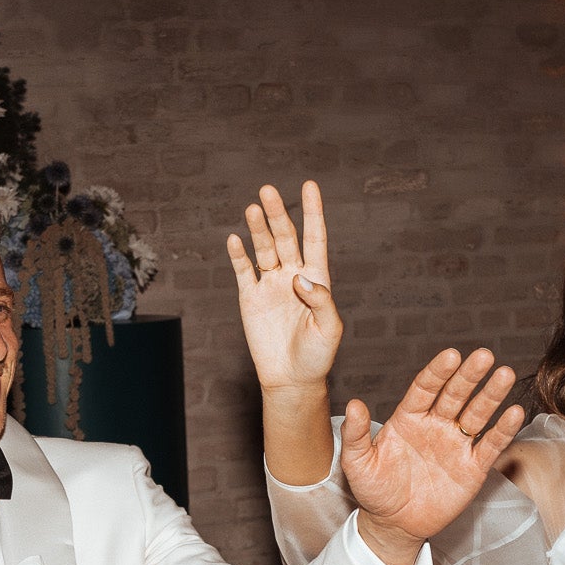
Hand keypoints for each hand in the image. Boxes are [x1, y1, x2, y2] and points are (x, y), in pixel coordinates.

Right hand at [227, 181, 342, 390]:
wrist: (291, 379)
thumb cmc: (317, 355)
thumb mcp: (330, 329)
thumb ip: (320, 301)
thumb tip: (299, 279)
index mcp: (316, 278)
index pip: (315, 238)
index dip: (313, 212)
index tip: (310, 186)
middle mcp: (292, 275)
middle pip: (285, 237)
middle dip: (277, 214)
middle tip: (268, 191)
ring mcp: (270, 285)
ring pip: (263, 249)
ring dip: (258, 230)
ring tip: (253, 208)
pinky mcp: (250, 298)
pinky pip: (243, 272)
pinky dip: (238, 256)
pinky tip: (234, 240)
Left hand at [340, 348, 525, 549]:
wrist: (393, 524)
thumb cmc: (374, 490)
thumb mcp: (358, 463)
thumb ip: (356, 434)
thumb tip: (353, 404)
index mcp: (409, 417)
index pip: (425, 388)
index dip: (438, 372)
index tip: (452, 355)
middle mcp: (436, 425)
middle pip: (456, 394)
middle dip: (470, 376)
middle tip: (484, 356)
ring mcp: (456, 444)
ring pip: (477, 414)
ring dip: (491, 395)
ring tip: (504, 375)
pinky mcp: (472, 468)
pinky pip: (490, 446)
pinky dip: (503, 430)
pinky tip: (514, 412)